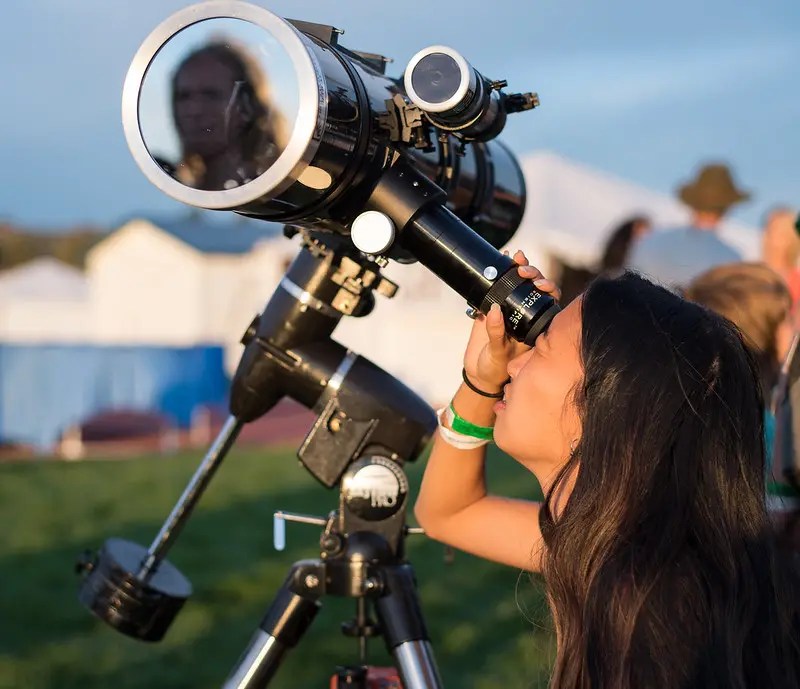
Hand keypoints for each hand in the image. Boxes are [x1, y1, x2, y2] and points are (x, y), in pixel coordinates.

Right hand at [462, 250, 560, 390]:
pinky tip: (500, 259)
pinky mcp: (490, 308)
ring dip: (516, 268)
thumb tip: (494, 310)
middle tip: (522, 270)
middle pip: (534, 287)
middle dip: (532, 273)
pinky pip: (495, 288)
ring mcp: (507, 309)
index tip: (539, 285)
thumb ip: (496, 333)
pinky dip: (497, 274)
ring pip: (517, 284)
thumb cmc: (495, 367)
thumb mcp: (498, 352)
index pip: (548, 300)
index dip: (548, 288)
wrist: (480, 373)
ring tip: (512, 256)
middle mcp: (524, 314)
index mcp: (535, 325)